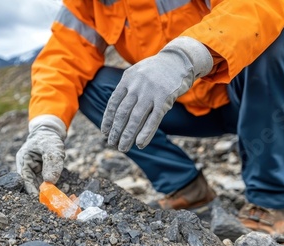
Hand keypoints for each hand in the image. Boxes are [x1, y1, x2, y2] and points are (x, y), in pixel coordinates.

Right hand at [16, 115, 65, 194]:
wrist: (50, 132)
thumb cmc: (48, 138)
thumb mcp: (51, 148)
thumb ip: (51, 162)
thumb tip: (50, 182)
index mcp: (23, 160)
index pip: (24, 179)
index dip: (30, 190)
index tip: (38, 199)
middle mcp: (26, 167)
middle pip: (30, 184)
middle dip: (38, 194)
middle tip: (47, 204)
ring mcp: (34, 170)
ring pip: (38, 185)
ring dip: (44, 192)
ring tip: (52, 202)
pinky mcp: (41, 173)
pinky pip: (44, 183)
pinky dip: (49, 188)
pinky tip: (55, 195)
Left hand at [101, 37, 212, 151]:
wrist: (179, 59)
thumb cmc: (156, 70)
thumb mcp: (137, 74)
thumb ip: (126, 89)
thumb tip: (114, 111)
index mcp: (127, 79)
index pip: (113, 103)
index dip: (108, 119)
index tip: (104, 132)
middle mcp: (137, 86)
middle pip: (122, 113)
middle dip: (115, 130)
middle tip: (111, 144)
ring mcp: (151, 92)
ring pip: (136, 118)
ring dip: (127, 135)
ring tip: (123, 148)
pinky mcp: (165, 99)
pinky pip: (154, 119)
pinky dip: (146, 133)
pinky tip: (139, 144)